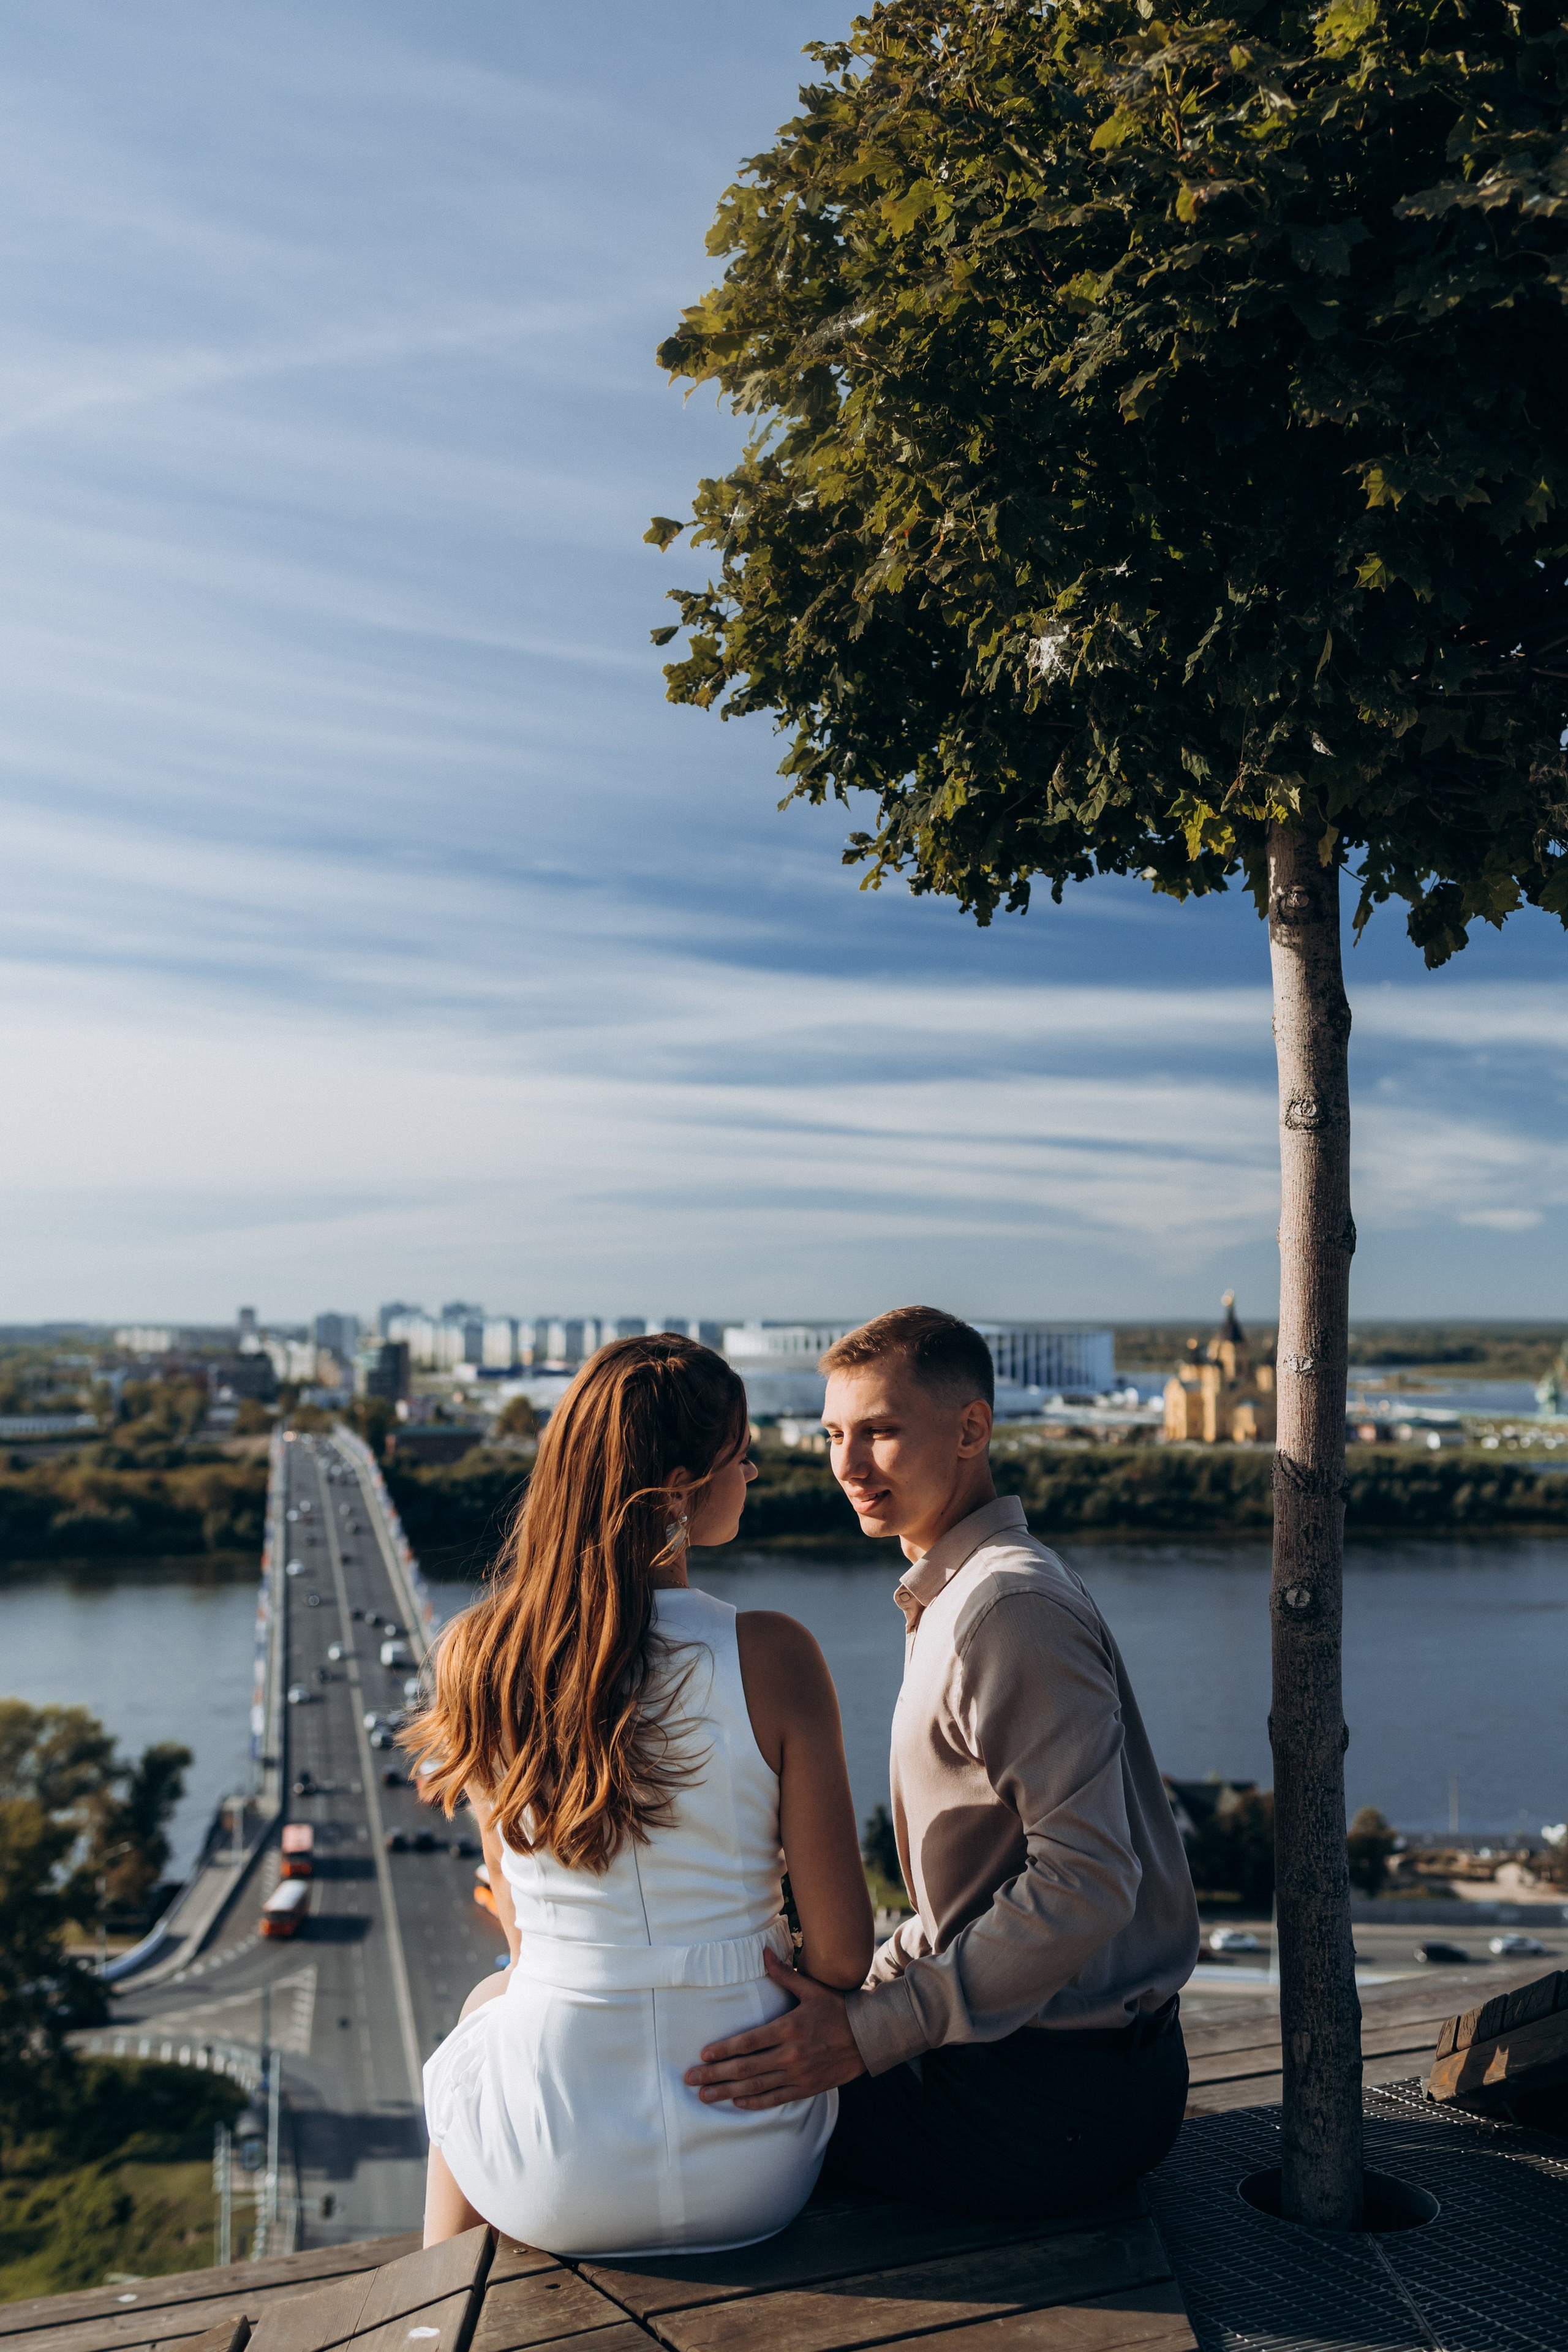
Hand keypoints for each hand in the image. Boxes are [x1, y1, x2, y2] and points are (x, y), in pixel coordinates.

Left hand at [684, 1949, 866, 2109]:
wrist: (868, 2037)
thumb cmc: (837, 2009)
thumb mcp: (811, 1989)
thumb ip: (784, 1974)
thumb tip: (763, 1951)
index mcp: (789, 2028)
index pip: (748, 2042)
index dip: (723, 2050)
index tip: (703, 2055)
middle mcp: (791, 2055)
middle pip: (745, 2068)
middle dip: (715, 2075)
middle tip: (691, 2080)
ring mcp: (798, 2075)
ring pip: (756, 2087)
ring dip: (728, 2093)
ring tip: (705, 2096)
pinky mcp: (806, 2088)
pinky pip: (776, 2099)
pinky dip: (755, 2103)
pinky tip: (737, 2103)